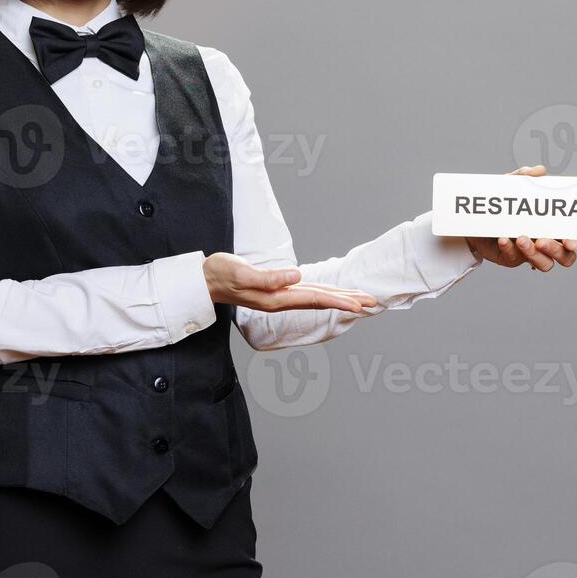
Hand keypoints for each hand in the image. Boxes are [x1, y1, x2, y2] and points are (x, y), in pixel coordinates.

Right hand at [203, 253, 379, 313]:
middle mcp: (281, 299)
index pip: (315, 298)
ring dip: (339, 297)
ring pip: (316, 296)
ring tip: (359, 299)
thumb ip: (268, 277)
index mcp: (276, 298)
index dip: (339, 300)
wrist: (204, 280)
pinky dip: (323, 292)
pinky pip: (306, 292)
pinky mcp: (275, 289)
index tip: (360, 304)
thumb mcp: (242, 273)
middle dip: (347, 301)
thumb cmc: (220, 274)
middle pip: (321, 299)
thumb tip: (297, 277)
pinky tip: (330, 292)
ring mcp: (279, 296)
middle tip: (372, 301)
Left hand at [463, 164, 576, 271]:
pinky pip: (514, 259)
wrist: (475, 215)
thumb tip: (539, 171)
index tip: (570, 243)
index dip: (573, 242)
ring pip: (544, 264)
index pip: (570, 239)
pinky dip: (510, 249)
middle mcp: (545, 242)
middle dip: (556, 251)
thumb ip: (525, 176)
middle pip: (565, 257)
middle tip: (541, 241)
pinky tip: (503, 239)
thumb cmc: (502, 200)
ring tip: (520, 238)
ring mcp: (529, 252)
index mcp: (552, 225)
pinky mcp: (511, 258)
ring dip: (534, 253)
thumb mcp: (512, 185)